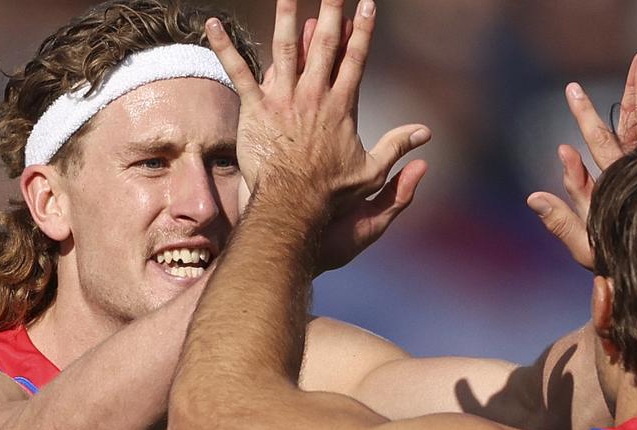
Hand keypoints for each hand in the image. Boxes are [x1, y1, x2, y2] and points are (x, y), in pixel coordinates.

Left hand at [207, 0, 430, 271]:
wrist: (294, 203)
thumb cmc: (332, 192)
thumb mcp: (372, 171)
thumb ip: (397, 147)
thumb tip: (425, 134)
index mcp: (342, 106)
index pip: (356, 60)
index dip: (362, 31)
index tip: (367, 5)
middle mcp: (313, 95)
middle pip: (324, 45)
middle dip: (330, 12)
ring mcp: (283, 99)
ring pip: (285, 48)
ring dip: (286, 17)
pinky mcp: (255, 108)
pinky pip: (238, 72)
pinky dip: (225, 47)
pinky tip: (212, 24)